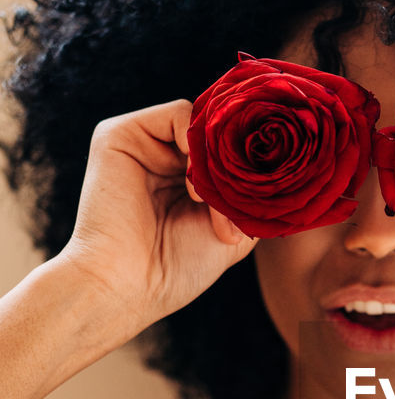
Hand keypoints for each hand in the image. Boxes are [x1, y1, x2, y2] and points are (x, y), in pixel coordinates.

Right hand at [57, 99, 257, 334]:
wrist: (129, 285)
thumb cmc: (178, 268)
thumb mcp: (234, 230)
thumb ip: (250, 193)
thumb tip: (271, 161)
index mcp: (186, 179)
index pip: (231, 149)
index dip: (251, 169)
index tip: (261, 204)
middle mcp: (165, 157)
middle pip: (220, 134)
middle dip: (236, 170)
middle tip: (236, 212)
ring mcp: (144, 144)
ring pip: (205, 125)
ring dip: (218, 164)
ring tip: (209, 204)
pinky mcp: (120, 134)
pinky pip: (179, 113)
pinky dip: (197, 145)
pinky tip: (194, 187)